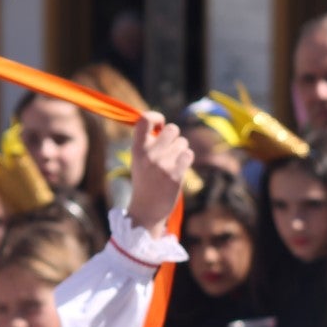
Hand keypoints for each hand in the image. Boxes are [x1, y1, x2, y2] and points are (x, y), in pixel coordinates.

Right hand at [126, 111, 193, 236]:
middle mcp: (149, 155)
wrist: (147, 209)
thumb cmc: (145, 181)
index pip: (144, 119)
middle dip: (175, 137)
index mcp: (137, 149)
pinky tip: (180, 168)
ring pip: (183, 143)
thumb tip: (164, 125)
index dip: (156, 117)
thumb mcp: (139, 159)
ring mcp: (162, 165)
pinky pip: (189, 155)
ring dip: (181, 150)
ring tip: (172, 163)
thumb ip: (149, 142)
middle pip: (173, 129)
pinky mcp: (175, 175)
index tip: (160, 125)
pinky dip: (187, 159)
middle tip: (170, 150)